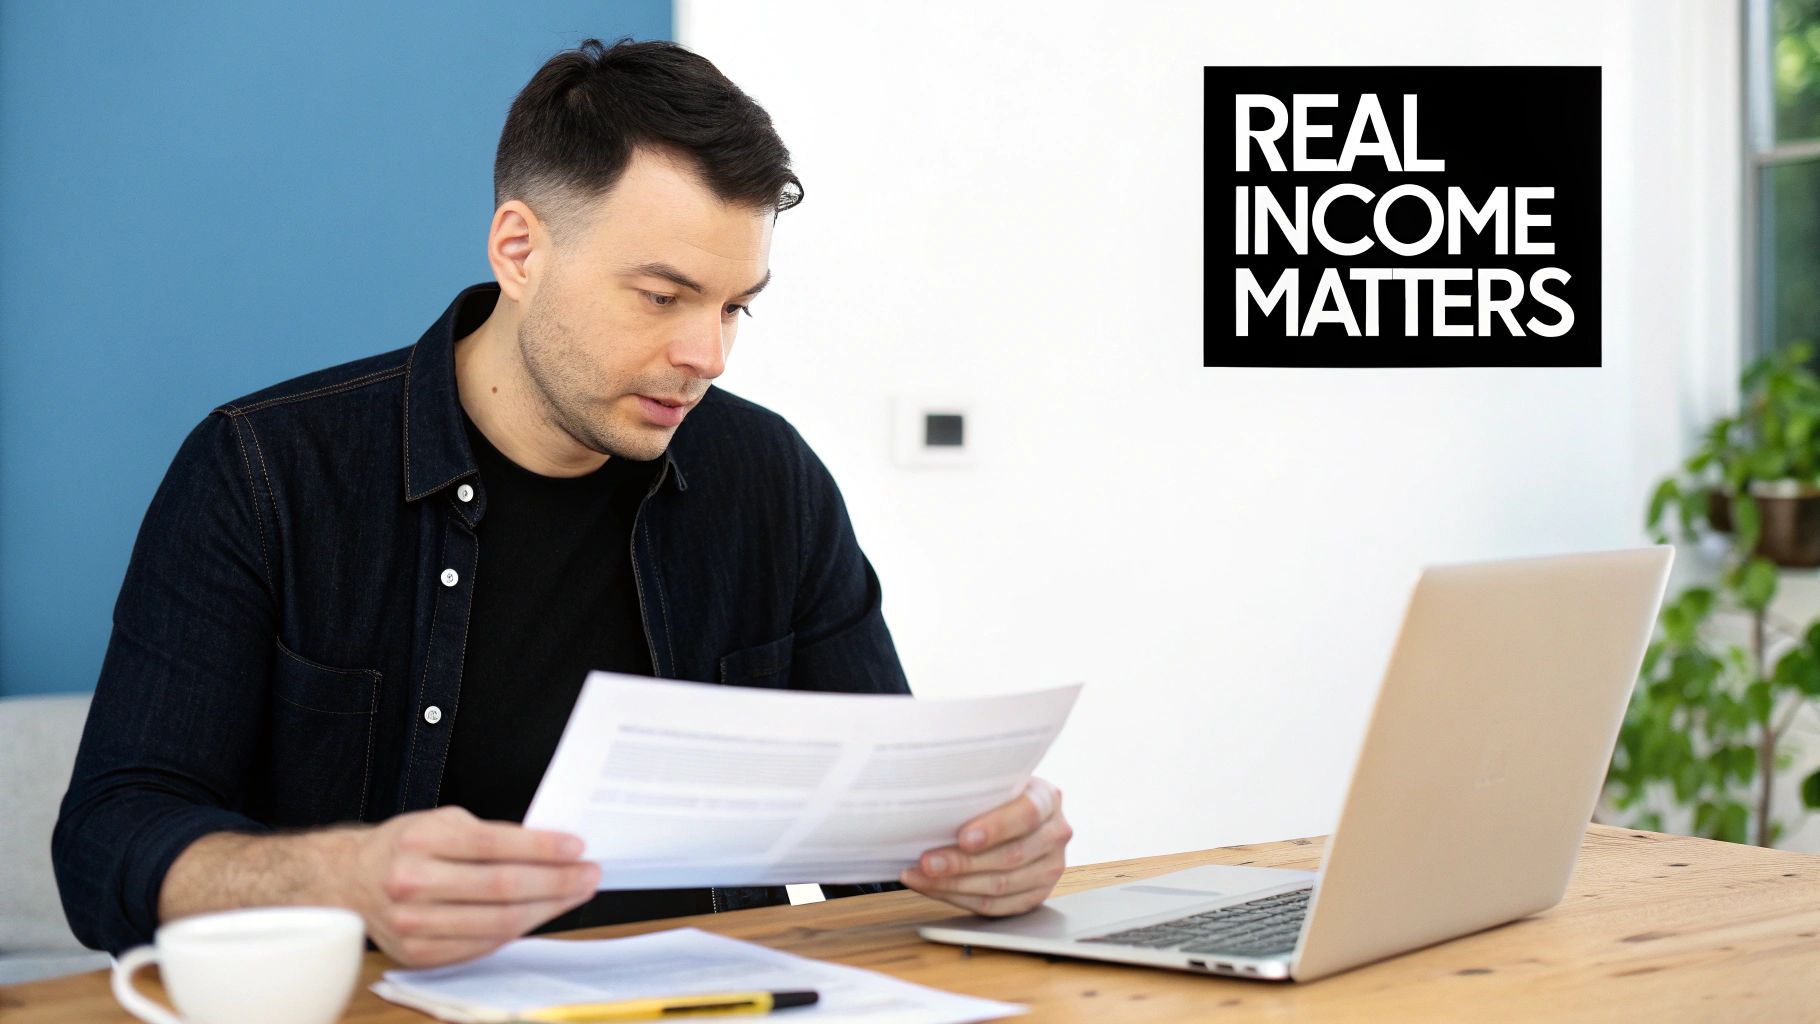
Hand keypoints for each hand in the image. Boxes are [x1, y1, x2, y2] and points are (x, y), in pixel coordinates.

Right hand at [341, 806, 599, 966]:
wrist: (349, 880)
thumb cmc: (405, 846)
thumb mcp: (442, 822)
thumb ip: (490, 836)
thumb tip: (552, 850)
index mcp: (421, 840)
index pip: (494, 844)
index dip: (541, 848)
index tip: (577, 847)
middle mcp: (413, 882)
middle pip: (501, 888)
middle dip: (556, 882)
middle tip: (589, 874)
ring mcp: (413, 924)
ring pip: (497, 923)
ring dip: (546, 909)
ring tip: (574, 894)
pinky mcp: (418, 954)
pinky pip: (481, 946)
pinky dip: (516, 932)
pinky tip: (538, 916)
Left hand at [900, 778, 1071, 915]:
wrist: (1015, 813)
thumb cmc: (997, 795)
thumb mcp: (995, 781)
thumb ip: (978, 789)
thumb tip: (932, 803)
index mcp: (1047, 799)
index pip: (1026, 815)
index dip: (995, 828)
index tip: (963, 837)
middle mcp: (1055, 834)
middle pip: (1010, 856)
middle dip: (962, 862)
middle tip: (928, 861)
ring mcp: (1050, 868)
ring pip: (1000, 886)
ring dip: (954, 884)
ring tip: (921, 876)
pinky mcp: (1035, 895)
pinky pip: (996, 906)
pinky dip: (959, 899)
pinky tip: (933, 888)